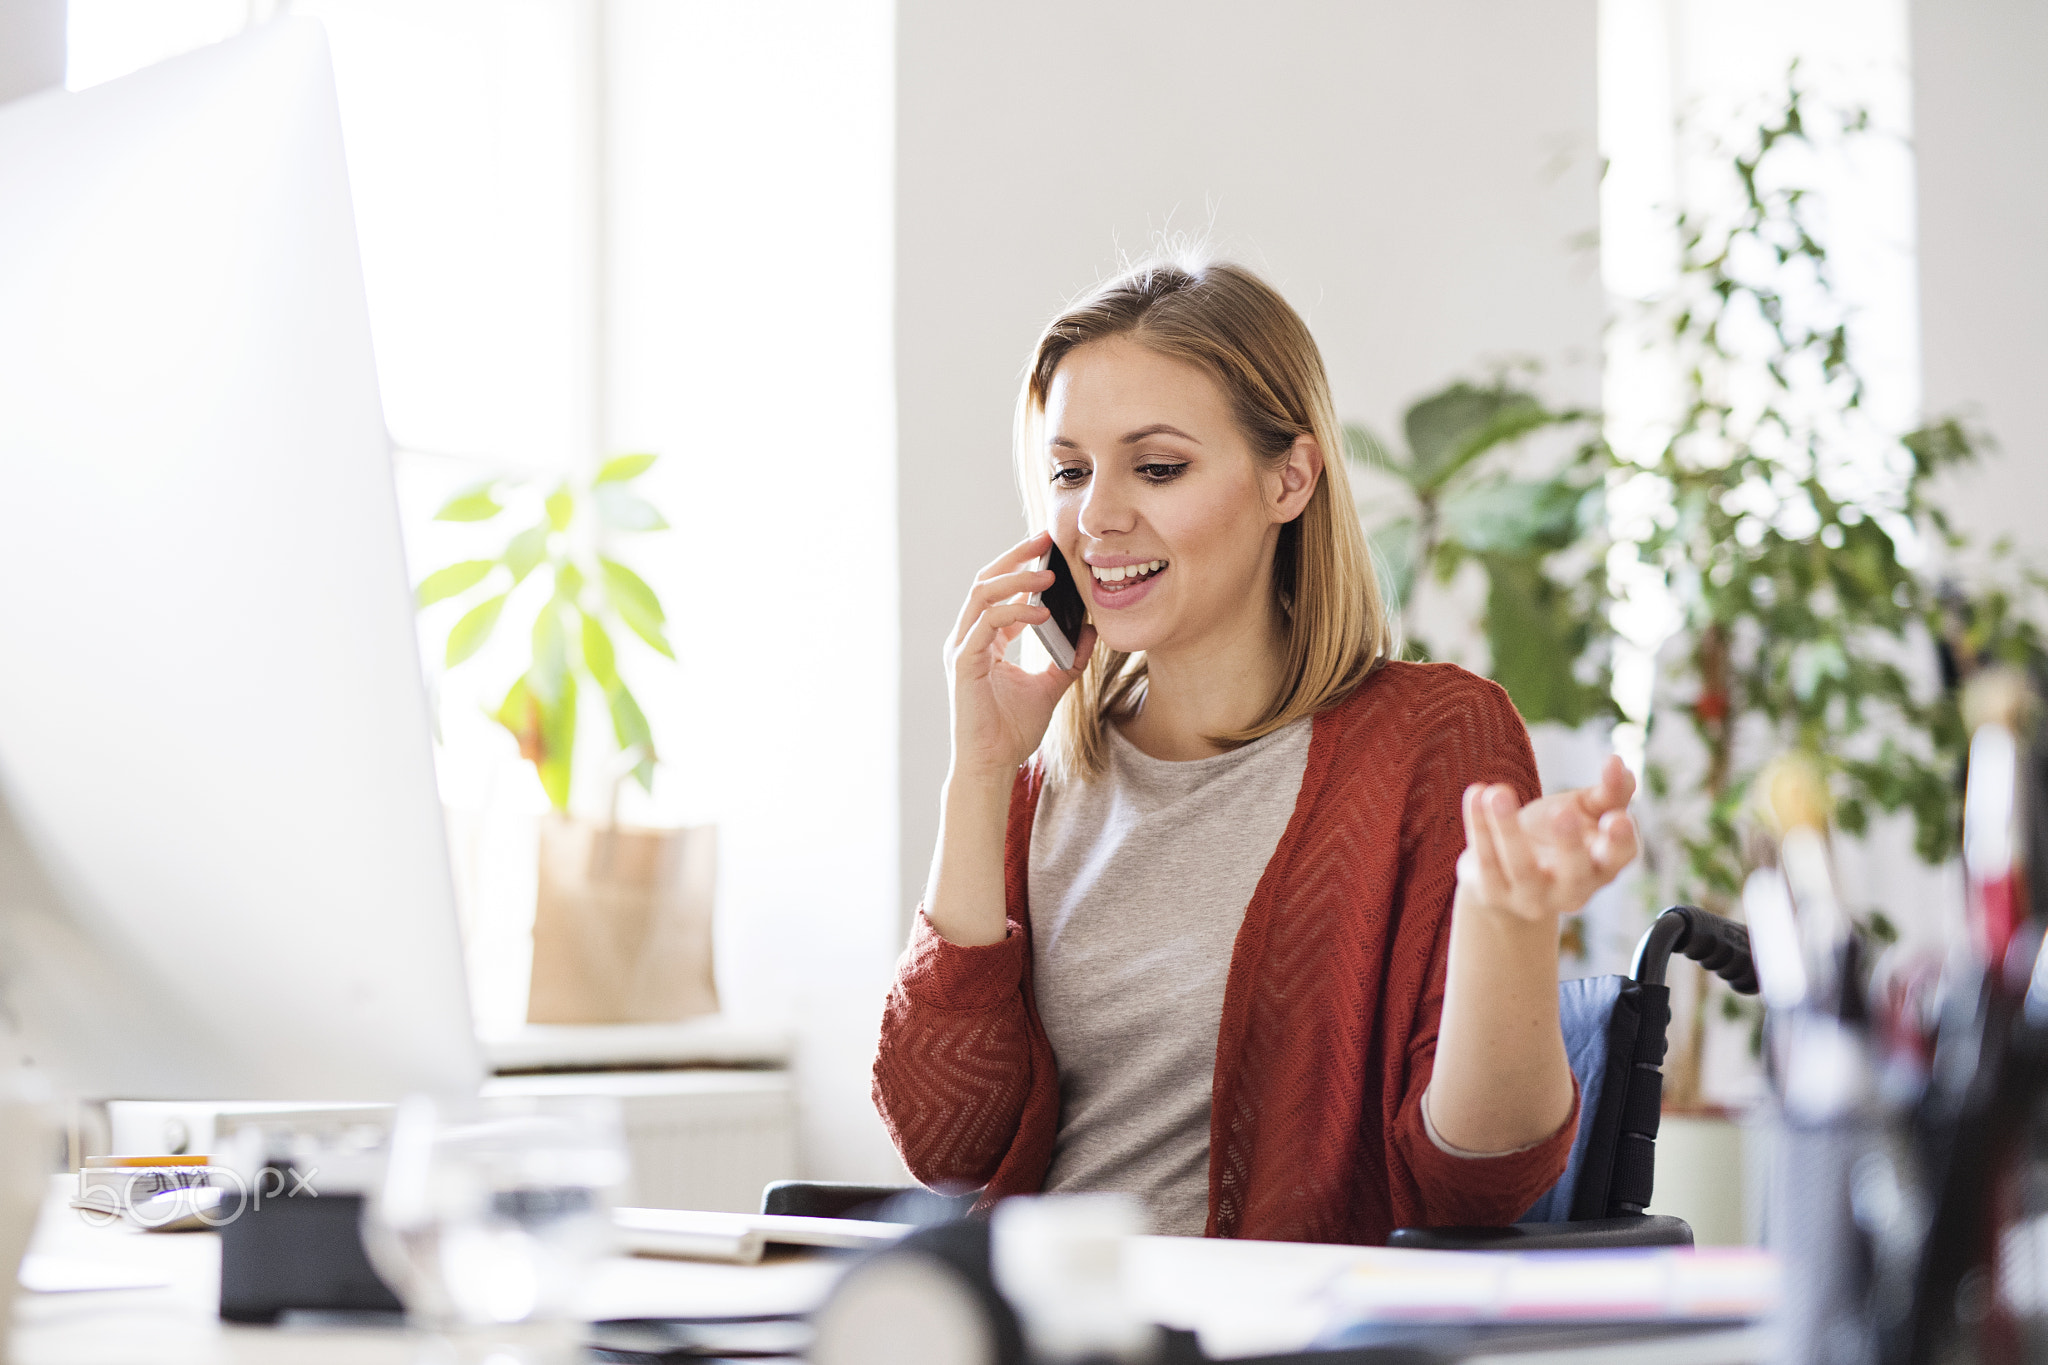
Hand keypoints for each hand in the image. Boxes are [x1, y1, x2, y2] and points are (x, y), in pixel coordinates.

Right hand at [944, 531, 1095, 787]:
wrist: (992, 766)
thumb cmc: (1011, 732)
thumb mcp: (1050, 688)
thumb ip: (1068, 659)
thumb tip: (1091, 631)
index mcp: (984, 640)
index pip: (999, 591)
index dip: (1022, 567)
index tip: (1051, 549)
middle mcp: (968, 638)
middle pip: (985, 581)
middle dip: (1015, 556)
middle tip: (1045, 539)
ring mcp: (962, 648)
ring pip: (982, 594)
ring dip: (1015, 578)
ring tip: (1049, 572)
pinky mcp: (963, 663)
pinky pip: (986, 623)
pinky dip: (1013, 611)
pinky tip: (1042, 611)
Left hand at [1456, 754, 1639, 926]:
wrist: (1507, 873)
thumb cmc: (1555, 835)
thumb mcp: (1584, 812)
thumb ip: (1607, 792)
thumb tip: (1619, 764)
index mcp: (1602, 866)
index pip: (1620, 857)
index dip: (1620, 840)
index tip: (1617, 817)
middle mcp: (1571, 889)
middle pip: (1574, 872)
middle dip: (1569, 843)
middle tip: (1562, 811)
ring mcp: (1531, 896)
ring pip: (1521, 866)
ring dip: (1508, 827)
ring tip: (1499, 792)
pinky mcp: (1494, 893)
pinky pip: (1485, 859)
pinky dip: (1479, 825)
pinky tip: (1477, 793)